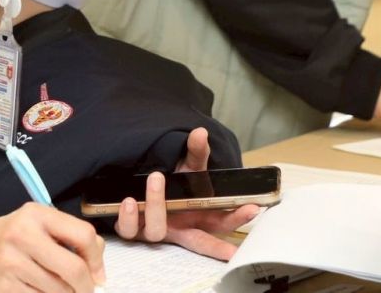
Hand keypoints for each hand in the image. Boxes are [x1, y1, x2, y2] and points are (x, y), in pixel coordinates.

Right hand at [0, 203, 105, 292]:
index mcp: (36, 214)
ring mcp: (12, 263)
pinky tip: (43, 292)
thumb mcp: (36, 222)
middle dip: (86, 286)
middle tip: (86, 289)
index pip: (83, 235)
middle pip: (74, 269)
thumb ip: (68, 235)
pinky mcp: (4, 287)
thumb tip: (97, 265)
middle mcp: (23, 235)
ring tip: (60, 289)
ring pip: (59, 291)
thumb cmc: (9, 237)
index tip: (97, 272)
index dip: (96, 259)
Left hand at [112, 128, 258, 260]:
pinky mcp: (132, 231)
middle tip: (227, 247)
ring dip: (156, 205)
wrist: (137, 182)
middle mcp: (179, 229)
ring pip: (157, 231)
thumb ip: (195, 152)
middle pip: (199, 241)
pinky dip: (128, 218)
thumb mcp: (186, 167)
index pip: (222, 222)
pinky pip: (127, 231)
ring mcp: (156, 231)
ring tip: (156, 178)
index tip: (253, 208)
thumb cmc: (170, 181)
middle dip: (216, 245)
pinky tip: (129, 201)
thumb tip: (200, 132)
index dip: (238, 217)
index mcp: (197, 217)